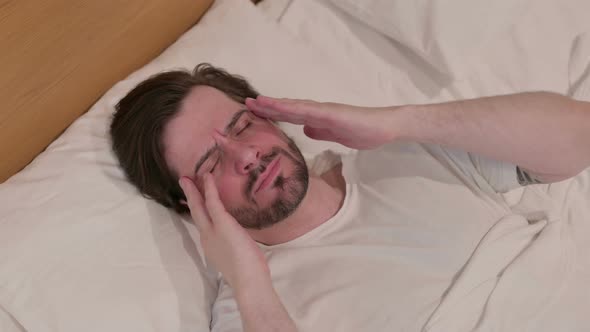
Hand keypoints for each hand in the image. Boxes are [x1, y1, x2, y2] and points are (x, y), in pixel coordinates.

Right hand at [179, 174, 270, 290]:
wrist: (248, 281)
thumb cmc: (249, 272)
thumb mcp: (238, 256)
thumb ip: (235, 246)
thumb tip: (240, 240)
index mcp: (212, 246)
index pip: (203, 224)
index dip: (199, 211)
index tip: (195, 202)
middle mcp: (207, 237)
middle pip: (196, 213)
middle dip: (190, 198)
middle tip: (184, 183)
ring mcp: (212, 230)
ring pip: (199, 207)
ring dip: (194, 191)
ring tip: (188, 178)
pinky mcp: (222, 223)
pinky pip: (213, 202)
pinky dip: (209, 188)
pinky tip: (207, 177)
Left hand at [246, 95, 396, 149]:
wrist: (385, 127)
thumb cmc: (364, 131)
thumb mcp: (335, 136)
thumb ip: (320, 131)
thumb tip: (306, 130)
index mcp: (318, 118)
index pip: (291, 115)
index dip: (273, 113)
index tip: (255, 113)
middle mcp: (318, 111)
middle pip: (288, 108)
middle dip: (267, 107)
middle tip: (246, 104)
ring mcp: (325, 111)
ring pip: (295, 107)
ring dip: (276, 105)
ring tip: (257, 102)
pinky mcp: (333, 114)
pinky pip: (310, 111)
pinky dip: (295, 109)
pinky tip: (282, 107)